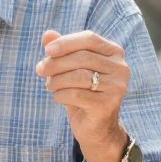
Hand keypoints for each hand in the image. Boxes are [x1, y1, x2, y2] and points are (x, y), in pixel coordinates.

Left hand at [36, 27, 130, 161]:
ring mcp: (117, 87)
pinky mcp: (108, 105)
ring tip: (49, 85)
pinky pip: (76, 94)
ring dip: (56, 80)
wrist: (96, 128)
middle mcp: (121, 68)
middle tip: (40, 70)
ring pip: (78, 76)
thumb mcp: (71, 68)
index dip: (66, 42)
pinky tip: (58, 97)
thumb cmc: (82, 91)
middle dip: (56, 62)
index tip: (47, 50)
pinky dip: (61, 95)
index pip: (89, 38)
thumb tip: (47, 34)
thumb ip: (61, 50)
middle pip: (82, 57)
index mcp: (114, 53)